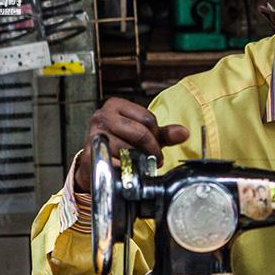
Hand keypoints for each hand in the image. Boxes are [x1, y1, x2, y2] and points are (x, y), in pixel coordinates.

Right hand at [73, 97, 188, 191]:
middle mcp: (101, 116)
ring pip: (129, 149)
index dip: (156, 135)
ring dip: (138, 161)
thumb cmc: (120, 144)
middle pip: (140, 132)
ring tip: (138, 163)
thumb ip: (163, 133)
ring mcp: (94, 135)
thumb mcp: (143, 135)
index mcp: (115, 105)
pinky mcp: (90, 154)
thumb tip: (184, 133)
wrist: (95, 163)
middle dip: (151, 148)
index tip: (155, 144)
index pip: (147, 118)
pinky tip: (125, 169)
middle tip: (154, 158)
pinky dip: (125, 169)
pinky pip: (117, 163)